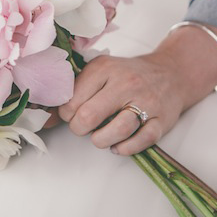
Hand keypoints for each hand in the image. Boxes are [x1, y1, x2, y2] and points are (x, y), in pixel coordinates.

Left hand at [58, 23, 216, 155]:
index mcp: (105, 68)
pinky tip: (118, 145)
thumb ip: (73, 92)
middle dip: (79, 129)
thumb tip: (44, 119)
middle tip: (83, 127)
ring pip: (116, 130)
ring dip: (100, 140)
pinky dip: (124, 148)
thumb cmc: (128, 75)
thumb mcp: (99, 72)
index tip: (72, 114)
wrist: (172, 72)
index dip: (66, 114)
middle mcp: (126, 83)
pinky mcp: (161, 120)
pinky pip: (141, 141)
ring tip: (99, 137)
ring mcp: (146, 101)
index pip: (72, 100)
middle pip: (89, 116)